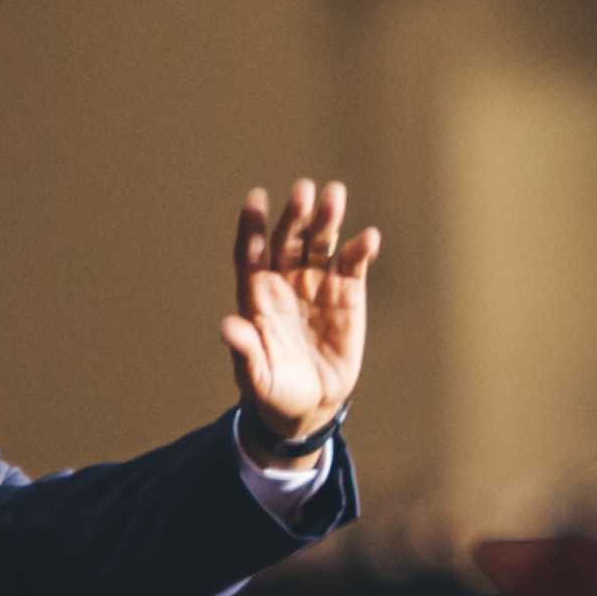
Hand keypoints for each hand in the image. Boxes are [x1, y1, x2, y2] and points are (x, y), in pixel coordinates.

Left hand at [221, 178, 381, 436]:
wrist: (312, 404)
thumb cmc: (274, 389)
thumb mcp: (256, 377)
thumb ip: (245, 351)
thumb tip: (227, 327)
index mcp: (256, 295)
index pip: (250, 254)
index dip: (251, 227)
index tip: (255, 200)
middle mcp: (285, 280)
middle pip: (287, 239)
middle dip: (294, 215)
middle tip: (303, 191)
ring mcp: (317, 282)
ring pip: (320, 242)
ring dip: (327, 219)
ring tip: (334, 195)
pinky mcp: (348, 292)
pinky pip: (353, 264)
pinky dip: (361, 248)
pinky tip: (369, 237)